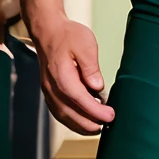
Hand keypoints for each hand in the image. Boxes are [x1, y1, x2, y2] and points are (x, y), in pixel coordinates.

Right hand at [31, 16, 113, 133]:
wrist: (48, 30)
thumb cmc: (67, 35)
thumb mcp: (85, 44)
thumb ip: (91, 67)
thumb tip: (97, 86)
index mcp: (61, 76)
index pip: (80, 100)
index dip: (96, 112)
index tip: (111, 116)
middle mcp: (52, 87)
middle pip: (70, 114)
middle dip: (90, 124)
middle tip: (107, 124)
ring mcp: (48, 91)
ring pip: (63, 116)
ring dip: (80, 126)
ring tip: (97, 128)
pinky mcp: (49, 91)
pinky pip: (58, 112)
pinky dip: (71, 120)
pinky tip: (82, 122)